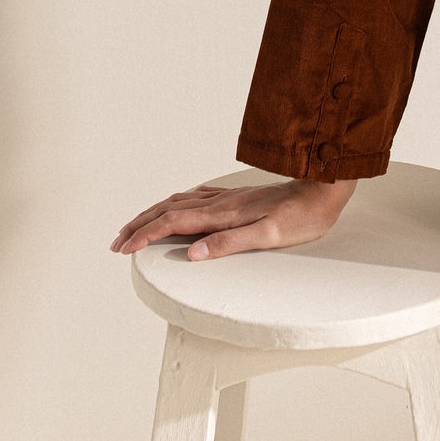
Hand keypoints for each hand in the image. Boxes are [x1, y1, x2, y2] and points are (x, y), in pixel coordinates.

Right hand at [110, 176, 358, 261]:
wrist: (322, 187)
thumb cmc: (301, 216)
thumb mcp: (269, 235)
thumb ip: (230, 243)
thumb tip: (192, 253)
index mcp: (223, 213)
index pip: (173, 222)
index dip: (145, 235)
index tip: (123, 248)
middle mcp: (221, 201)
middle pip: (169, 208)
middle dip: (140, 224)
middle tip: (117, 242)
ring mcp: (228, 196)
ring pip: (179, 200)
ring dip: (153, 213)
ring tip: (136, 226)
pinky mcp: (237, 196)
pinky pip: (195, 197)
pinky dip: (174, 204)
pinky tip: (175, 207)